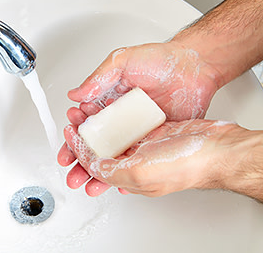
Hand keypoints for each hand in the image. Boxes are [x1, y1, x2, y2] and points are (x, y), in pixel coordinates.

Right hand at [58, 42, 224, 195]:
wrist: (195, 67)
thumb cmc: (160, 59)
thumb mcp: (122, 61)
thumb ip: (98, 78)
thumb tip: (74, 93)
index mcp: (107, 101)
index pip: (84, 123)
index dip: (73, 137)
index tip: (68, 146)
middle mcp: (119, 119)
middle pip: (96, 145)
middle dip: (82, 160)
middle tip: (73, 172)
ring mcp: (136, 131)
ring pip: (114, 156)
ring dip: (100, 171)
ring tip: (90, 185)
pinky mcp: (153, 139)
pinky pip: (138, 159)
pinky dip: (128, 171)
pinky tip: (118, 183)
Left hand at [59, 119, 247, 196]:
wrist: (216, 147)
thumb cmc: (186, 166)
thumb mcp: (139, 173)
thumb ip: (110, 171)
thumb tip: (90, 166)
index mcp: (127, 176)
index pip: (94, 165)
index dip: (78, 151)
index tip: (68, 136)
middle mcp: (134, 162)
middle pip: (100, 149)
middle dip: (82, 137)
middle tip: (70, 125)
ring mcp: (143, 145)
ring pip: (111, 133)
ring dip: (96, 123)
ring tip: (83, 113)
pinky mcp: (152, 130)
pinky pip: (127, 122)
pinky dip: (114, 115)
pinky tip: (105, 108)